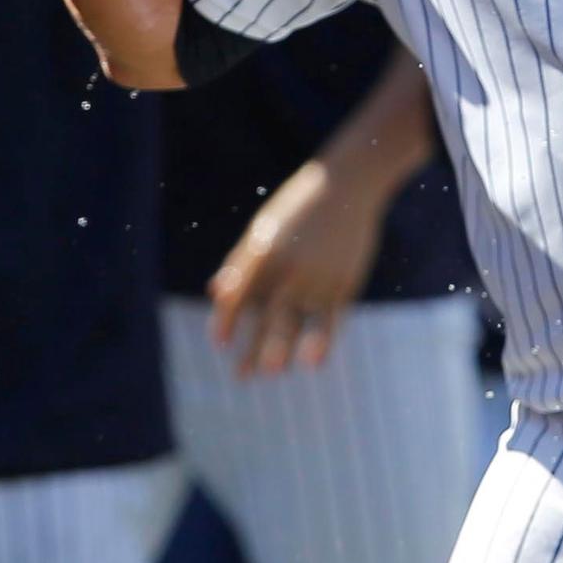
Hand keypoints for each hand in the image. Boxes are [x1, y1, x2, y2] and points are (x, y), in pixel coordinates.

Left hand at [208, 158, 386, 374]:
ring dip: (284, 348)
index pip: (240, 293)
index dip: (228, 318)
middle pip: (267, 314)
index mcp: (264, 251)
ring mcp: (319, 276)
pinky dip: (323, 341)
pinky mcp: (345, 281)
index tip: (220, 342)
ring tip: (273, 372)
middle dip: (255, 346)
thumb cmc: (297, 209)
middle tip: (243, 376)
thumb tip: (215, 293)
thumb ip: (241, 263)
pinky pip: (331, 318)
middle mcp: (289, 267)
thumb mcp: (264, 230)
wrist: (347, 185)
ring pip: (298, 320)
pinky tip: (313, 363)